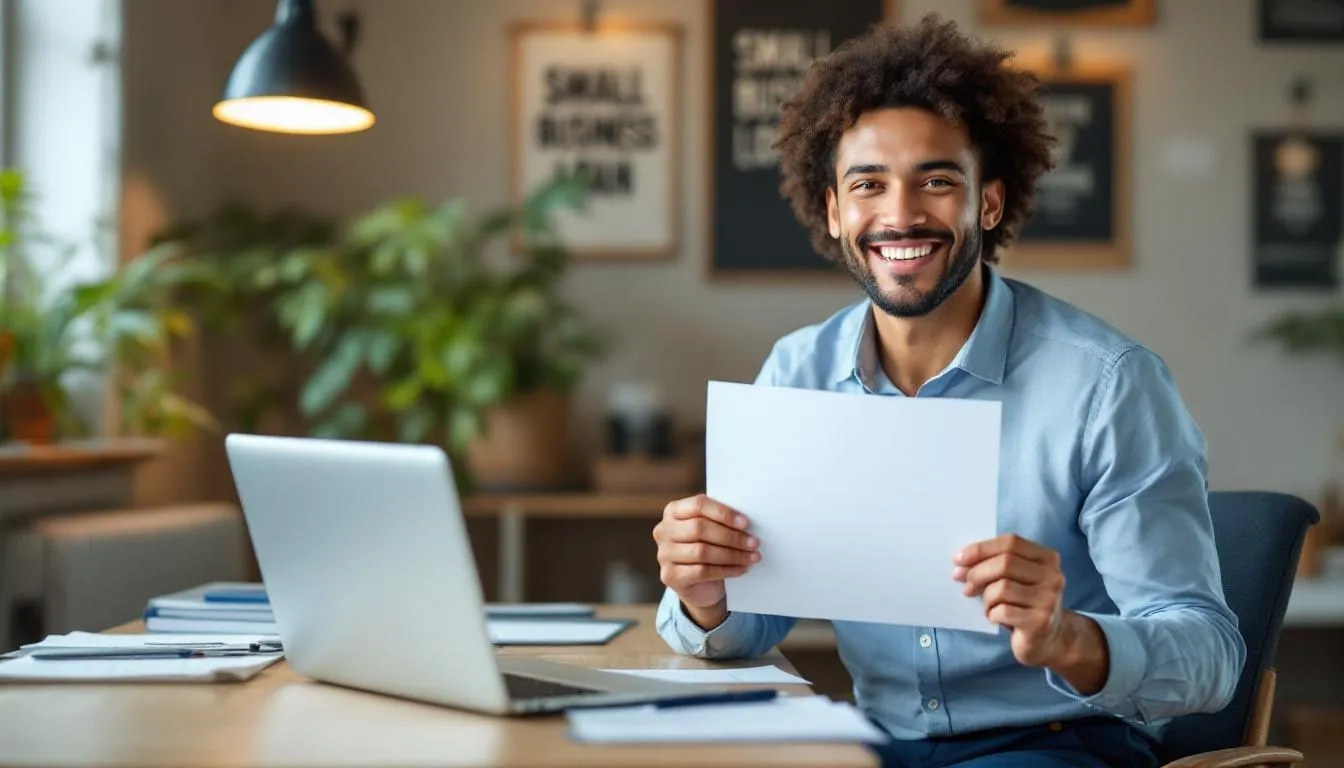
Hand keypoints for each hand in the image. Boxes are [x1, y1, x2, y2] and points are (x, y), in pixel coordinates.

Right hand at [653, 494, 759, 613]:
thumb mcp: (711, 530)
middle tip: (754, 543)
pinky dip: (726, 570)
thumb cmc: (707, 548)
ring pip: (702, 551)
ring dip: (733, 555)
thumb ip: (720, 520)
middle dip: (731, 536)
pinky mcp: (670, 575)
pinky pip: (702, 571)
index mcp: (673, 511)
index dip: (724, 513)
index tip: (746, 523)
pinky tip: (742, 569)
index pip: (698, 505)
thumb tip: (745, 522)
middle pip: (700, 528)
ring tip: (752, 557)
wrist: (699, 585)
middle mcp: (663, 530)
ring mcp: (664, 554)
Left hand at [953, 533, 1066, 666]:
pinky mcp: (1040, 622)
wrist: (1049, 639)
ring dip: (986, 598)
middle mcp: (1053, 576)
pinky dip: (991, 614)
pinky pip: (1003, 611)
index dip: (981, 549)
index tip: (958, 559)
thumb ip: (995, 565)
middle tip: (965, 585)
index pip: (1010, 543)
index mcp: (1047, 558)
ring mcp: (1048, 600)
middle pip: (1005, 563)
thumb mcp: (1016, 578)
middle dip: (977, 573)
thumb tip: (960, 564)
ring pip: (1002, 588)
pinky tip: (995, 617)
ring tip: (988, 606)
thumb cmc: (1025, 603)